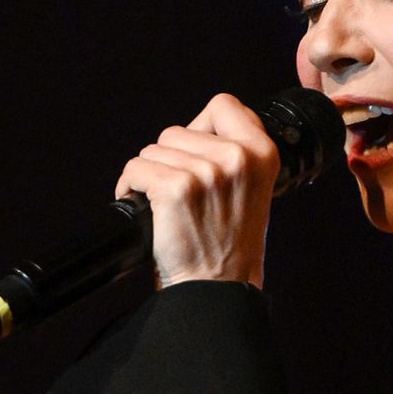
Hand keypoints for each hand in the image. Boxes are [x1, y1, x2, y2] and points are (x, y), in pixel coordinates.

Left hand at [113, 94, 279, 288]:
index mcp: (262, 153)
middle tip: (182, 192)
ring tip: (167, 204)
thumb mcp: (253, 189)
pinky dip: (130, 188)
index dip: (202, 126)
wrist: (218, 288)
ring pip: (153, 150)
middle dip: (170, 159)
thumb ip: (237, 153)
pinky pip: (135, 169)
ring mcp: (206, 173)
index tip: (197, 152)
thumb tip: (200, 129)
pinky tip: (146, 208)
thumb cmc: (230, 244)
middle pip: (177, 130)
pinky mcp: (176, 189)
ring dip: (150, 175)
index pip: (224, 105)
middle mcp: (238, 158)